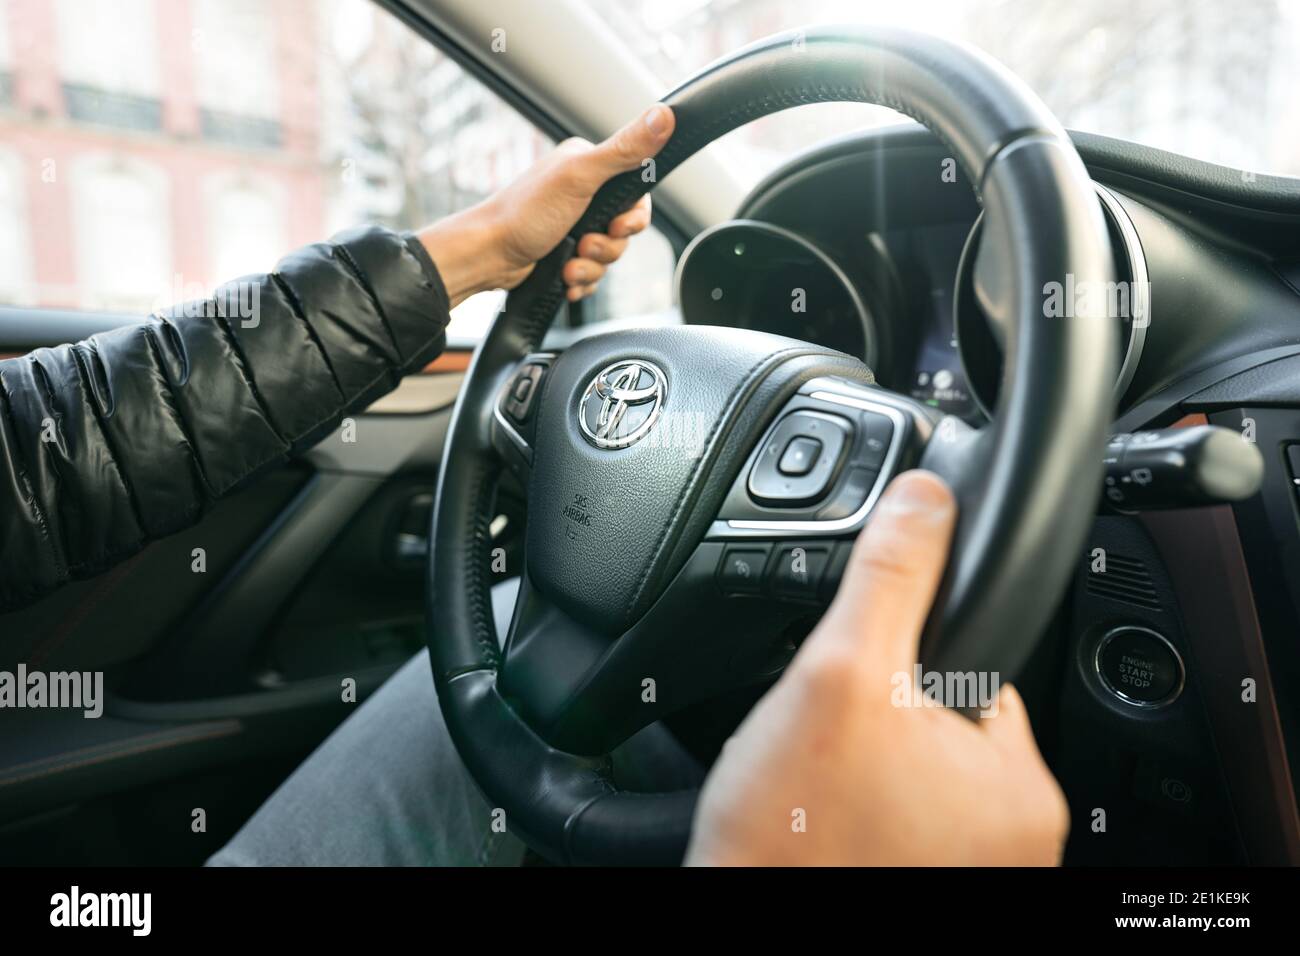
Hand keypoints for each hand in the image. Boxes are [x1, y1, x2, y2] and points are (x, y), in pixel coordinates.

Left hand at [418, 104, 674, 306]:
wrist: (487, 256)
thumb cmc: (523, 213)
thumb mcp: (580, 176)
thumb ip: (625, 150)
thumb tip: (664, 116)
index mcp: (588, 167)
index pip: (637, 193)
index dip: (633, 218)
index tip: (617, 226)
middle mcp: (582, 194)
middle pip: (625, 230)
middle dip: (607, 247)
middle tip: (583, 245)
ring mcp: (573, 226)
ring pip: (609, 255)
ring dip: (590, 267)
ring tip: (567, 265)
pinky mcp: (564, 254)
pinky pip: (592, 275)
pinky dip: (581, 281)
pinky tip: (564, 278)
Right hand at [684, 470, 1069, 866]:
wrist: (740, 929)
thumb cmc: (788, 842)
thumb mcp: (838, 677)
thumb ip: (888, 579)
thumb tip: (925, 499)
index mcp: (1019, 785)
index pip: (981, 671)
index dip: (905, 657)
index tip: (858, 682)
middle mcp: (1011, 840)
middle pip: (940, 723)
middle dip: (877, 717)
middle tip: (821, 745)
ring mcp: (968, 873)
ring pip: (909, 774)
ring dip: (861, 764)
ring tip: (812, 784)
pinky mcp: (921, 884)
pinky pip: (892, 822)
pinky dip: (854, 810)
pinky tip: (816, 817)